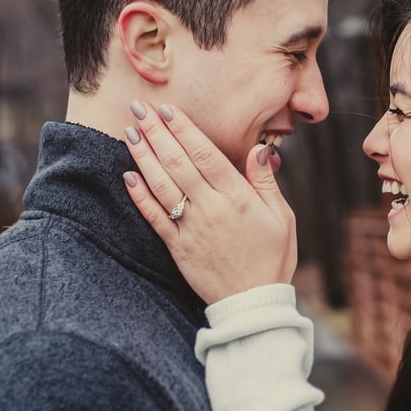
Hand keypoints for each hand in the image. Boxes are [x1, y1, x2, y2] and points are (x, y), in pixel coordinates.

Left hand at [122, 100, 296, 303]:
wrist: (253, 303)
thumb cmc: (272, 258)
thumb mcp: (282, 217)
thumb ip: (266, 182)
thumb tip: (259, 149)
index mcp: (238, 198)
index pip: (206, 154)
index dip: (184, 129)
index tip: (168, 109)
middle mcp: (211, 208)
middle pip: (178, 163)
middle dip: (157, 132)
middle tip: (139, 108)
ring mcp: (191, 228)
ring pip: (162, 185)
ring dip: (143, 156)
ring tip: (129, 132)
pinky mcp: (178, 247)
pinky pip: (154, 217)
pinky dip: (140, 196)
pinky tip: (128, 175)